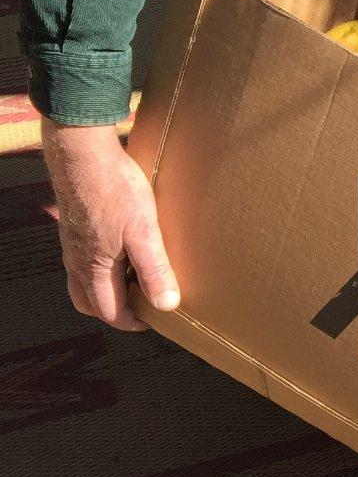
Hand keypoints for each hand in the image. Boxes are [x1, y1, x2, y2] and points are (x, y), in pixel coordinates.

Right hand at [42, 120, 180, 329]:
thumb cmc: (114, 191)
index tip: (154, 320)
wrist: (83, 153)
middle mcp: (77, 260)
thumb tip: (166, 304)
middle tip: (141, 304)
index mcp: (93, 269)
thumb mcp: (144, 232)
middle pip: (89, 300)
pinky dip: (101, 263)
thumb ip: (154, 270)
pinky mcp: (74, 223)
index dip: (131, 322)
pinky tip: (121, 245)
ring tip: (134, 276)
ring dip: (106, 286)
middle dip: (113, 310)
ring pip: (83, 278)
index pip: (108, 311)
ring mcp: (72, 242)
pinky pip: (84, 256)